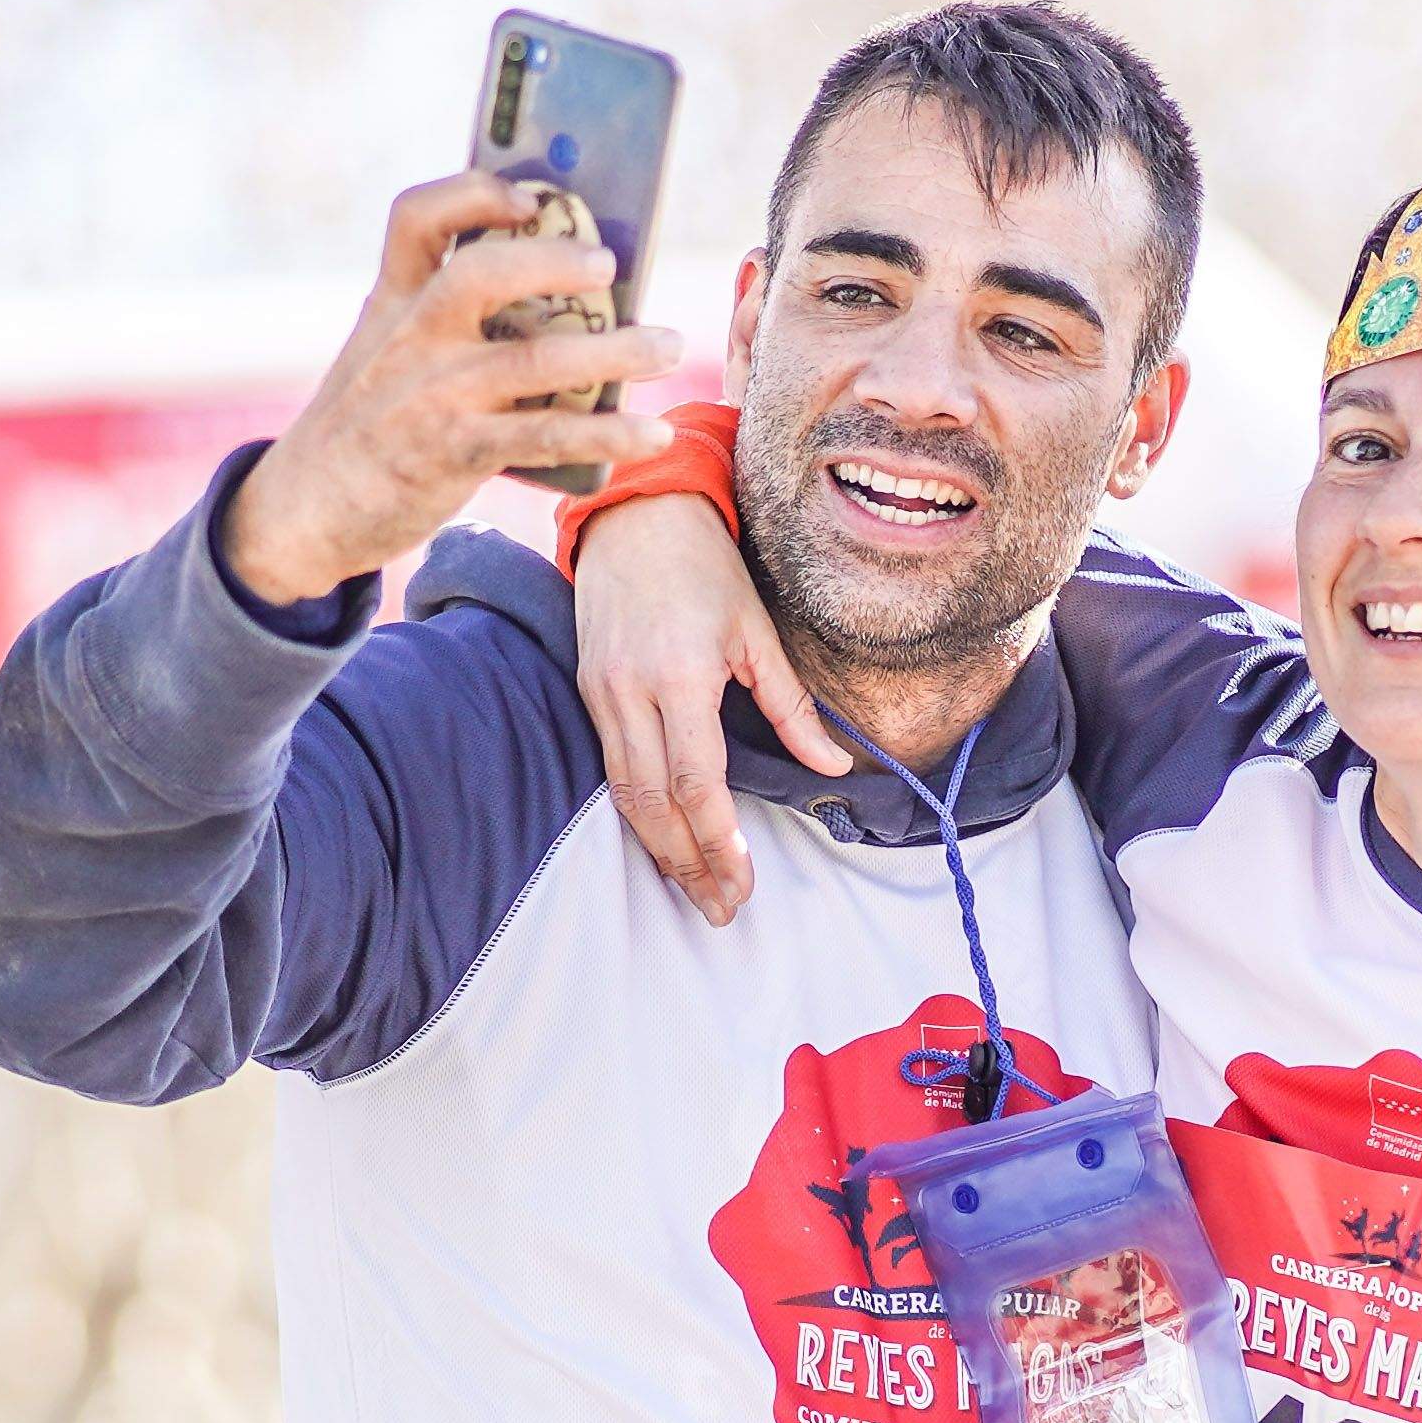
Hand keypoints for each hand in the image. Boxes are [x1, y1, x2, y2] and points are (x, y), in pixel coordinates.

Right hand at [220, 172, 689, 607]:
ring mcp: (433, 395)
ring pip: (535, 360)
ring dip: (616, 352)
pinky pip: (545, 437)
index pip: (416, 217)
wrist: (305, 507)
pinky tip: (651, 433)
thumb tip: (559, 293)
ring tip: (669, 346)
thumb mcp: (384, 349)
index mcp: (393, 299)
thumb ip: (446, 314)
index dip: (473, 193)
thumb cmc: (367, 421)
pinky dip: (607, 433)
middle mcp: (411, 337)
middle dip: (553, 261)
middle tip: (610, 267)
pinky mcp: (454, 453)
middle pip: (481, 273)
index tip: (530, 196)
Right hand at [573, 488, 850, 925]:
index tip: (743, 883)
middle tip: (720, 910)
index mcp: (682, 675)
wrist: (635, 513)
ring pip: (623, 795)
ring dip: (657, 850)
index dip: (719, 842)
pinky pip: (609, 768)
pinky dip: (635, 813)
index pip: (698, 782)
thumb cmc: (706, 567)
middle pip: (654, 804)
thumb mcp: (758, 631)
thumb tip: (835, 766)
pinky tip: (660, 840)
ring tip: (692, 890)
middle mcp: (631, 691)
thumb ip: (793, 705)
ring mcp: (600, 693)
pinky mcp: (586, 691)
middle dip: (687, 865)